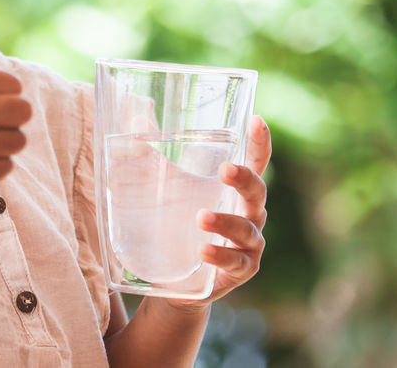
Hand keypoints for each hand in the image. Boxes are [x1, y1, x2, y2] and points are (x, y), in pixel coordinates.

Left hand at [161, 115, 271, 312]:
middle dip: (245, 179)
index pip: (254, 162)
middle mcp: (249, 214)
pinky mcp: (240, 271)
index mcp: (235, 190)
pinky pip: (235, 262)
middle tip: (225, 170)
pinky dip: (220, 255)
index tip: (256, 120)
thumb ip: (152, 154)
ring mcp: (248, 244)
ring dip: (225, 222)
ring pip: (246, 229)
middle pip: (257, 192)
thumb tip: (137, 115)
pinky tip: (202, 250)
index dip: (259, 142)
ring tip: (200, 218)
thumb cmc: (178, 225)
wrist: (173, 281)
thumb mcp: (165, 188)